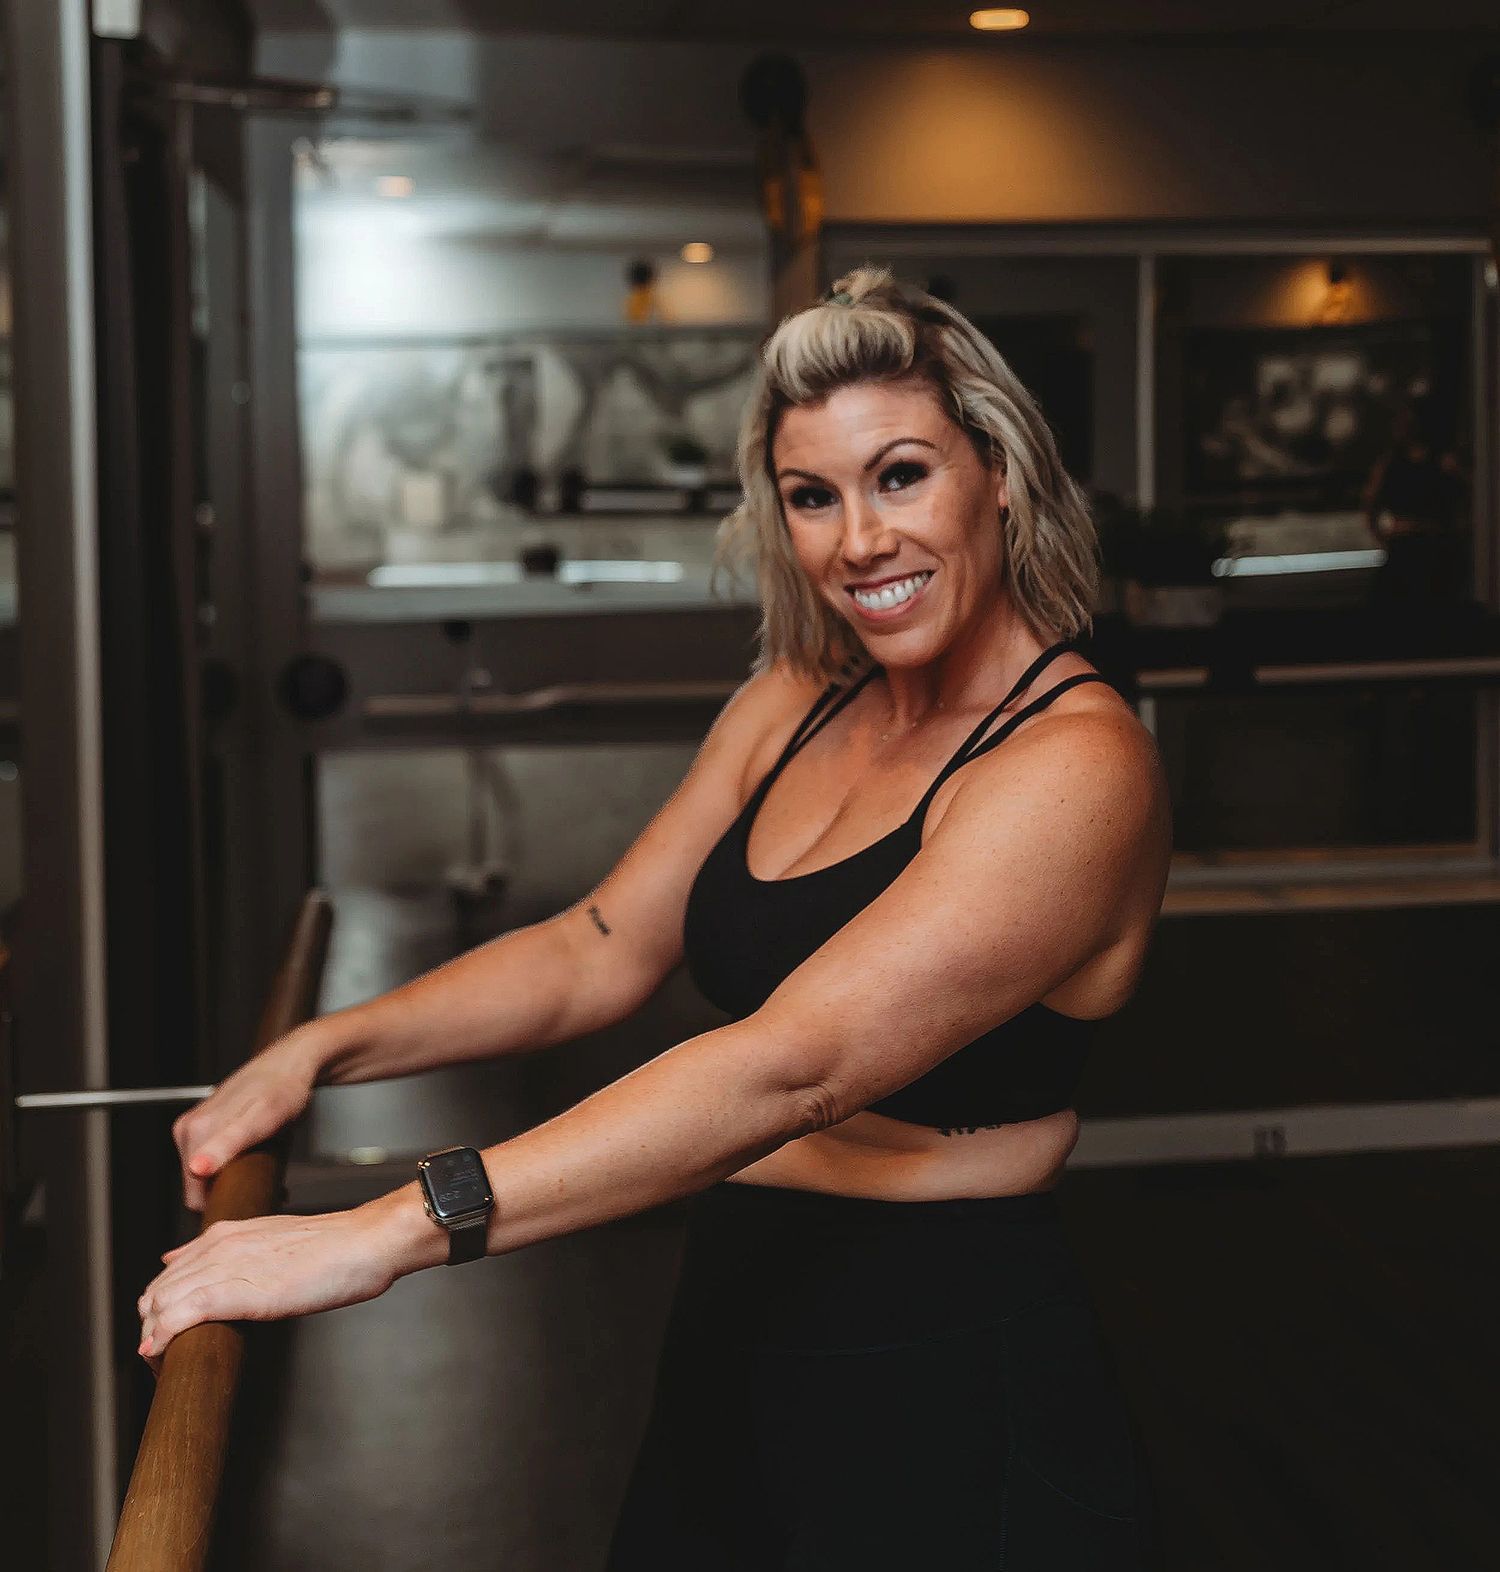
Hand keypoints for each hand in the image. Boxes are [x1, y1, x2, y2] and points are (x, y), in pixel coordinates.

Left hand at [135, 1205, 399, 1375]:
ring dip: (154, 1339)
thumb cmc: (333, 1248)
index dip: (160, 1309)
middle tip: (164, 1358)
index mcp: (226, 1234)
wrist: (363, 1242)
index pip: (168, 1275)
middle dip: (151, 1329)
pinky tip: (164, 1354)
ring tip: (164, 1364)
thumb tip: (194, 1262)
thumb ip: (235, 1252)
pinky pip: (180, 1315)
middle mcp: (219, 1246)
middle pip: (156, 1293)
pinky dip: (164, 1338)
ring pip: (161, 1305)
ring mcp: (226, 1266)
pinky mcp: (237, 1291)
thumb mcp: (274, 1240)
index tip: (166, 1335)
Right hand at [172, 1027, 324, 1210]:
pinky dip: (235, 1169)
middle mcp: (188, 1129)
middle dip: (231, 1193)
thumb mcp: (260, 1118)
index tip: (254, 1200)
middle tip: (268, 1188)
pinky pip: (215, 1160)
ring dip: (235, 1183)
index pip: (195, 1193)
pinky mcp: (210, 1128)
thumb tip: (197, 1168)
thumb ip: (228, 1143)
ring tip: (266, 1176)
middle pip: (201, 1185)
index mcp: (193, 1131)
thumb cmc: (284, 1087)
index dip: (225, 1203)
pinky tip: (258, 1165)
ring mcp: (197, 1128)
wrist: (294, 1063)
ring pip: (209, 1175)